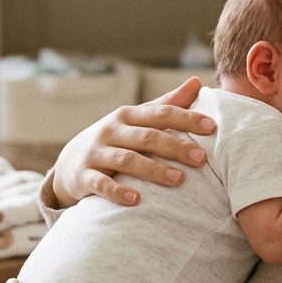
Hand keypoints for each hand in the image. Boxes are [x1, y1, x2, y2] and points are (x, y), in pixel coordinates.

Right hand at [49, 77, 215, 207]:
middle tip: (202, 158)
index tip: (212, 126)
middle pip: (147, 137)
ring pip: (127, 160)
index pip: (161, 114)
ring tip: (178, 180)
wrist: (69, 163)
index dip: (186, 119)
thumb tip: (197, 82)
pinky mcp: (84, 176)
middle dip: (175, 146)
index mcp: (128, 116)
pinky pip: (101, 184)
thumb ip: (166, 104)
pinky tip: (136, 200)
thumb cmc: (114, 140)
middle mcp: (111, 131)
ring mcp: (96, 153)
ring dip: (153, 170)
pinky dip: (118, 191)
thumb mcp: (136, 120)